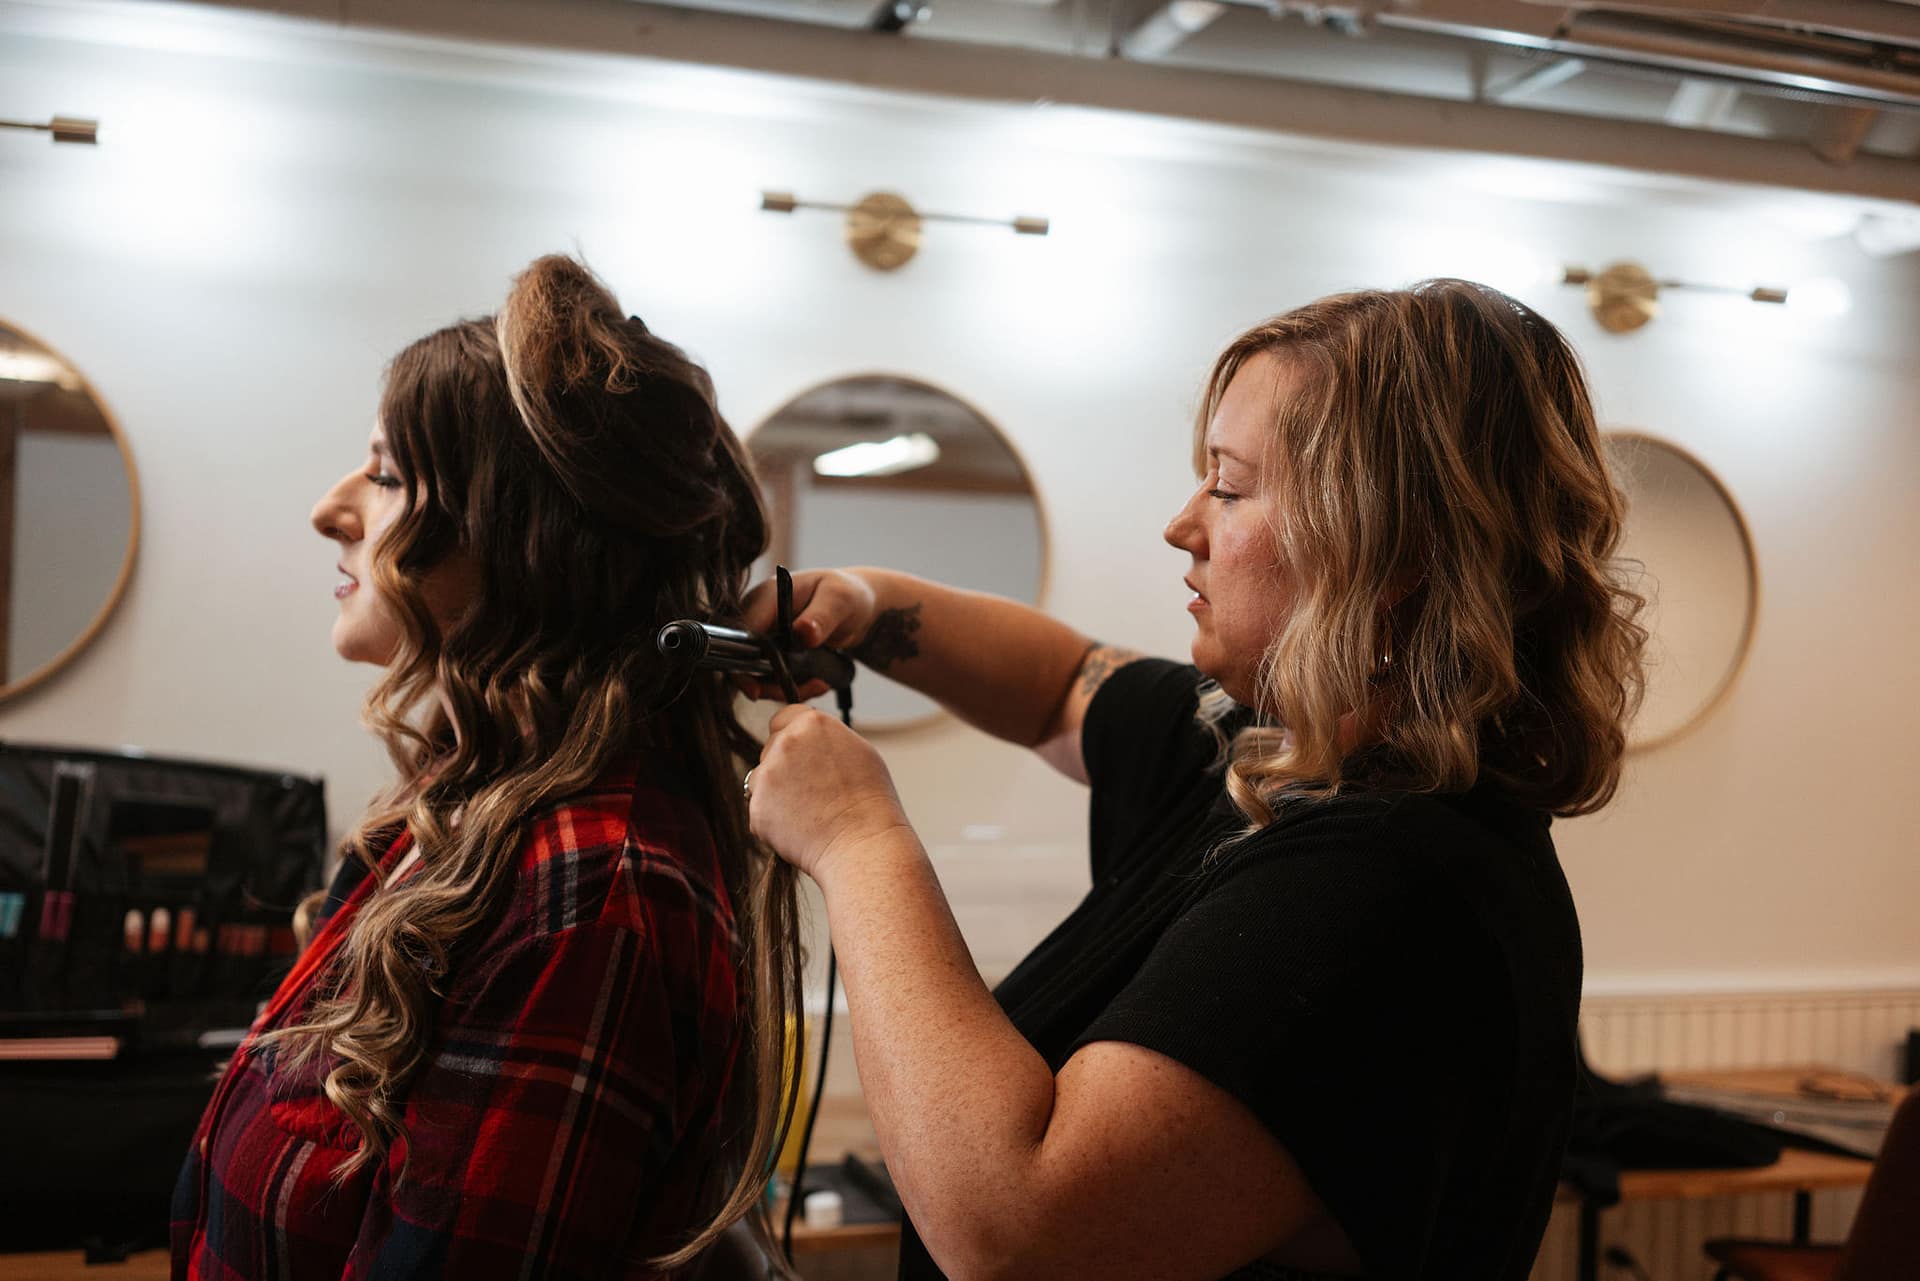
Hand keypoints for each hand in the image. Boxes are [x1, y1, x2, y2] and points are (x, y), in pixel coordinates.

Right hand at [737, 568, 880, 701]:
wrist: (854, 607)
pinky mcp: (771, 654)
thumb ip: (822, 616)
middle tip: (810, 688)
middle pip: (743, 660)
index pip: (741, 633)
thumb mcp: (840, 600)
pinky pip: (772, 680)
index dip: (744, 663)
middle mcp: (756, 617)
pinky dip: (792, 687)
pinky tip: (818, 682)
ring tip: (820, 684)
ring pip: (756, 676)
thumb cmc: (847, 595)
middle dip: (770, 684)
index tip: (759, 690)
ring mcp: (762, 636)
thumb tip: (802, 632)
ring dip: (785, 688)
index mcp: (766, 596)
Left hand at [747, 705, 911, 881]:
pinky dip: (774, 819)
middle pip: (771, 748)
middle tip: (814, 789)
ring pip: (761, 778)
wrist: (863, 845)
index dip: (792, 736)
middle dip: (785, 765)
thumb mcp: (858, 751)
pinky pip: (760, 809)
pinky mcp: (757, 808)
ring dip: (776, 792)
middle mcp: (785, 743)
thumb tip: (810, 739)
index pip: (783, 717)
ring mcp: (767, 776)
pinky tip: (801, 827)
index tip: (803, 754)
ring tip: (809, 811)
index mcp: (812, 724)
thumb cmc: (870, 803)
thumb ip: (826, 738)